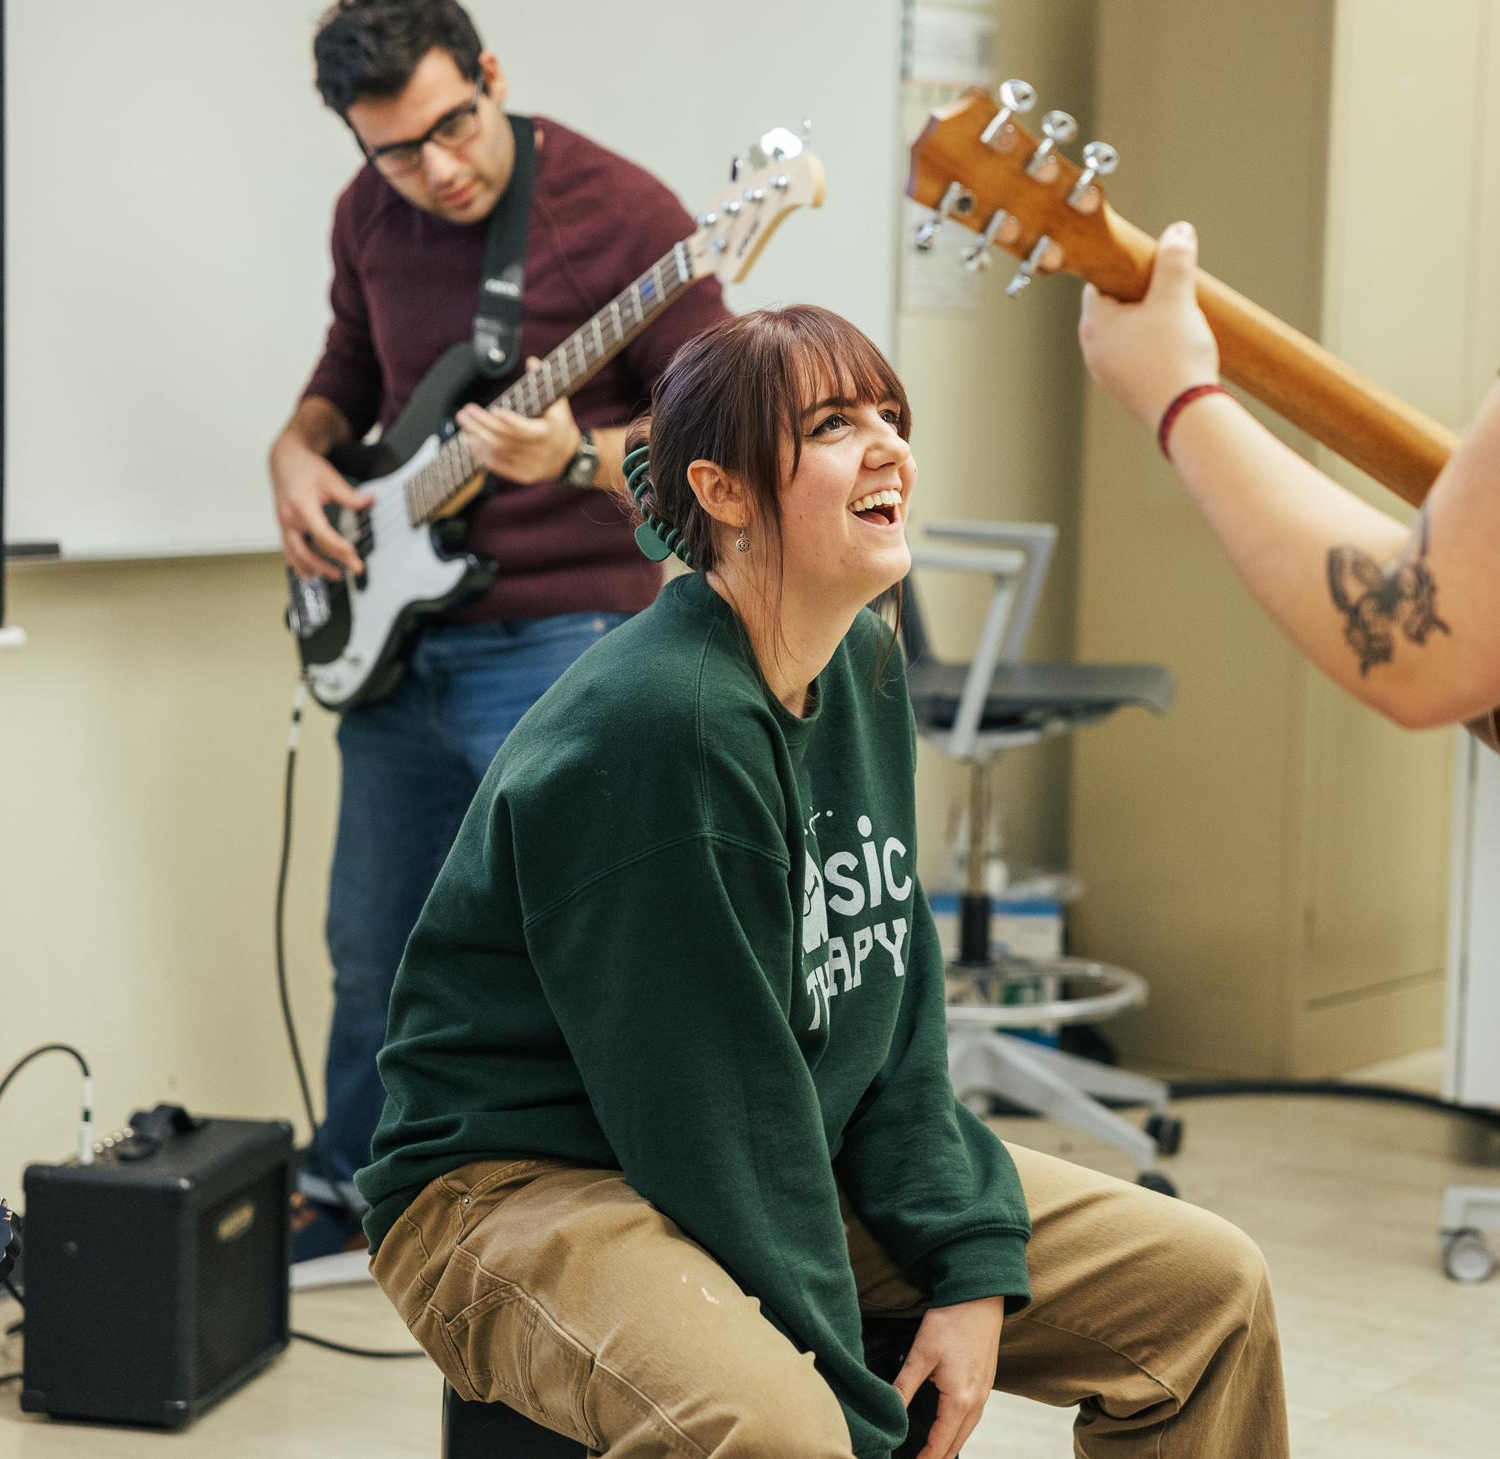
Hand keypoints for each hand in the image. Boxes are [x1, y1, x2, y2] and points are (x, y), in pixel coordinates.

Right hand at [271, 441, 372, 580]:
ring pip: (294, 555)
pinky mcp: (283, 526)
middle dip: (327, 565)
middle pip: (307, 551)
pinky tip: (309, 573)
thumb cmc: (306, 468)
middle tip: (350, 570)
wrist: (285, 460)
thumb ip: (350, 495)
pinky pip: (287, 550)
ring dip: (312, 568)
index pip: (322, 535)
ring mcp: (283, 524)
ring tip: (333, 576)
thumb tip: (370, 502)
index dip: (339, 549)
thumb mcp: (330, 479)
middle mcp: (289, 519)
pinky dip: (298, 563)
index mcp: (301, 506)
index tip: (354, 558)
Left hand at [456, 357, 581, 484]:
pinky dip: (482, 455)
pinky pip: (498, 466)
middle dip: (481, 425)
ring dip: (477, 438)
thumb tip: (531, 360)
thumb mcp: (559, 405)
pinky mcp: (522, 475)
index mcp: (547, 433)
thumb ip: (545, 383)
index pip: (524, 428)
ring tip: (464, 425)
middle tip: (464, 412)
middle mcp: (538, 452)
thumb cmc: (560, 426)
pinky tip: (470, 442)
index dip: (509, 420)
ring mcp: (530, 466)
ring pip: (498, 452)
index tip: (494, 409)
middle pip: (504, 438)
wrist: (569, 459)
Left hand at [891, 1298, 1002, 1458]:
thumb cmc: (951, 1321)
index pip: (940, 1444)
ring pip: (966, 1432)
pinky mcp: (986, 1383)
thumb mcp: (921, 1353)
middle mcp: (977, 1402)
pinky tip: (948, 1426)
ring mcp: (985, 1393)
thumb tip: (889, 1411)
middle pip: (956, 1444)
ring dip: (948, 1445)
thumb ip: (905, 1386)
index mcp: (960, 1400)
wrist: (979, 1297)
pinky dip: (959, 1429)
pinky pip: (973, 1418)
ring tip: (930, 1453)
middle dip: (937, 1457)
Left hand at [1078, 220, 1220, 427]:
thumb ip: (1175, 260)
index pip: (1099, 283)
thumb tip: (1178, 231)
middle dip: (1138, 297)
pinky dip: (1150, 349)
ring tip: (1175, 321)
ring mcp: (1107, 374)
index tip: (1149, 268)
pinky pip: (1133, 359)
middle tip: (1167, 292)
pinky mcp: (1125, 391)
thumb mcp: (1176, 297)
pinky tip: (1175, 349)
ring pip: (1123, 335)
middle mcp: (1092, 349)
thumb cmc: (1174, 354)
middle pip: (1112, 309)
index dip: (1125, 271)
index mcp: (1094, 322)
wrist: (1184, 413)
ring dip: (1146, 324)